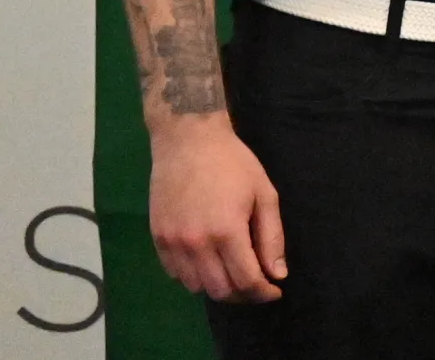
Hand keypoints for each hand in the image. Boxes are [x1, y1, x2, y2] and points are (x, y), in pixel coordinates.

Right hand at [148, 112, 284, 301]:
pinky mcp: (157, 238)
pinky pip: (176, 274)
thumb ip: (271, 237)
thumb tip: (277, 274)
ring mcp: (173, 243)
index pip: (246, 280)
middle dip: (244, 293)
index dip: (263, 292)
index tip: (275, 291)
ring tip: (234, 272)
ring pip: (196, 287)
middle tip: (257, 282)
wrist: (188, 141)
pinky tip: (209, 262)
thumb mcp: (265, 194)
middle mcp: (196, 243)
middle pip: (220, 290)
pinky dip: (194, 276)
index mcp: (227, 231)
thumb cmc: (234, 163)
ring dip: (218, 286)